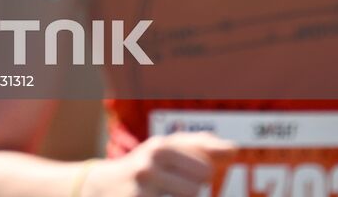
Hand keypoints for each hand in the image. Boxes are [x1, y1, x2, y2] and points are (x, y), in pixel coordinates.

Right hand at [84, 132, 234, 196]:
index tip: (182, 171)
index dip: (198, 173)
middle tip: (171, 185)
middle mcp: (148, 168)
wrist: (103, 187)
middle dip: (189, 189)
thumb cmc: (145, 166)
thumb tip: (234, 148)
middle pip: (197, 188)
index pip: (205, 167)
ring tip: (163, 194)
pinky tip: (155, 195)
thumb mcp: (165, 148)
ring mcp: (142, 192)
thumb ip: (200, 145)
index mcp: (159, 148)